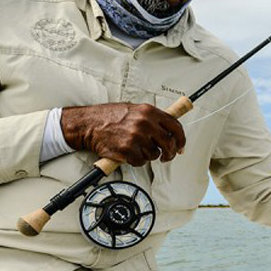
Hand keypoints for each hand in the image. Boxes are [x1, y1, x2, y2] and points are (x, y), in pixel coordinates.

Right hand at [61, 103, 185, 166]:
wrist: (88, 124)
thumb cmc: (110, 116)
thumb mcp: (136, 109)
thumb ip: (153, 118)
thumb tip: (170, 130)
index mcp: (150, 112)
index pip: (176, 127)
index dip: (181, 140)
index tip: (181, 147)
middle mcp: (145, 124)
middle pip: (169, 144)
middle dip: (170, 153)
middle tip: (166, 156)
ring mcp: (136, 137)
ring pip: (155, 154)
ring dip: (149, 156)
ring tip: (139, 149)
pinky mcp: (127, 150)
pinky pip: (141, 162)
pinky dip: (137, 161)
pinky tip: (130, 154)